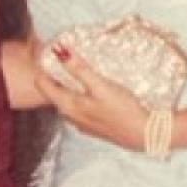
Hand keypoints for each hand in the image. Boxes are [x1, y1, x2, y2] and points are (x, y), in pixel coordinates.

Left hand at [34, 45, 151, 151]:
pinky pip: (77, 106)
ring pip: (65, 99)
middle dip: (54, 73)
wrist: (145, 135)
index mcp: (67, 106)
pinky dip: (77, 93)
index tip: (49, 51)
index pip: (42, 84)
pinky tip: (89, 87)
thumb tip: (60, 51)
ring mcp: (81, 123)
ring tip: (74, 66)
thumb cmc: (122, 109)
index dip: (43, 66)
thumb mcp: (100, 86)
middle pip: (52, 91)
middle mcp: (70, 116)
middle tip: (61, 53)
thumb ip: (79, 69)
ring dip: (67, 83)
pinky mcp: (93, 125)